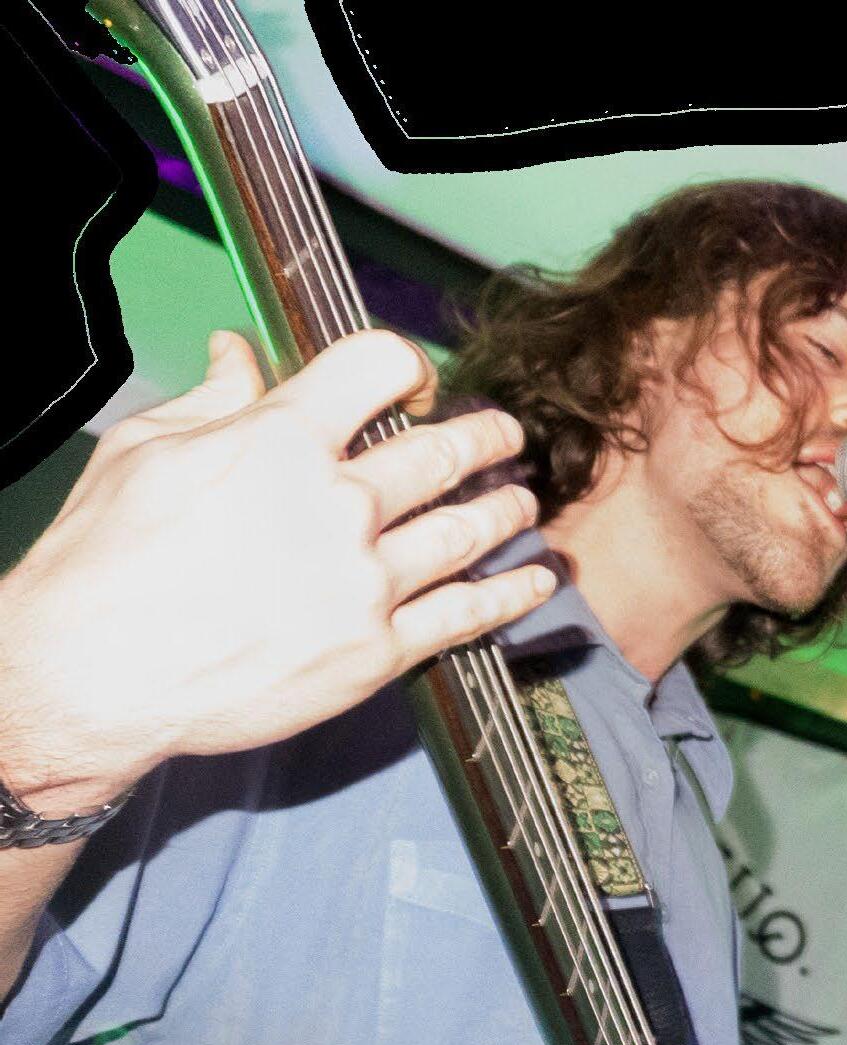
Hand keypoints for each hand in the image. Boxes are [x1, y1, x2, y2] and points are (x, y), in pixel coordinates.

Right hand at [0, 329, 554, 813]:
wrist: (93, 674)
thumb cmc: (105, 561)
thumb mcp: (144, 454)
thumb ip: (212, 401)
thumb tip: (238, 353)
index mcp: (280, 441)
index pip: (375, 366)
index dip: (406, 364)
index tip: (415, 382)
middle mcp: (336, 505)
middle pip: (442, 452)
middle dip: (484, 435)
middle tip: (504, 433)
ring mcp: (364, 582)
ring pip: (467, 530)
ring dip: (506, 507)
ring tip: (525, 498)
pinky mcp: (376, 651)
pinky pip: (467, 615)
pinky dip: (514, 594)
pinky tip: (538, 579)